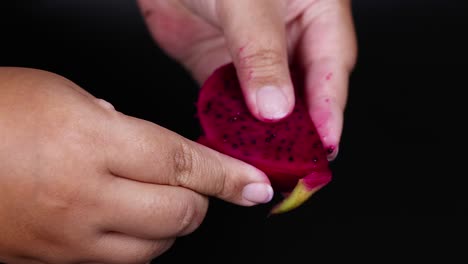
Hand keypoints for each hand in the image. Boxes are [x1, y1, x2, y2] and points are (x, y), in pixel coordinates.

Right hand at [0, 67, 271, 262]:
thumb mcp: (66, 96)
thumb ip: (121, 126)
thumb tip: (158, 153)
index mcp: (92, 142)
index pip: (184, 164)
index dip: (228, 177)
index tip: (256, 186)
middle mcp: (84, 196)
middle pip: (179, 215)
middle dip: (199, 201)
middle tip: (195, 185)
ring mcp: (67, 238)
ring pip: (153, 249)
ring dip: (168, 226)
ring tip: (152, 201)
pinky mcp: (50, 263)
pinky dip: (134, 245)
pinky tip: (120, 221)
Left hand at [137, 0, 356, 159]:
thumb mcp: (247, 2)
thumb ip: (261, 52)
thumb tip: (276, 105)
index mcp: (316, 14)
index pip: (331, 68)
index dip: (330, 109)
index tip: (325, 143)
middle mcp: (289, 38)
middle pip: (304, 93)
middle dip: (301, 130)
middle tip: (297, 163)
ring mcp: (255, 56)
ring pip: (268, 104)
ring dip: (266, 133)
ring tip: (263, 162)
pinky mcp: (222, 67)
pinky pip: (232, 103)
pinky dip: (232, 124)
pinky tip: (231, 142)